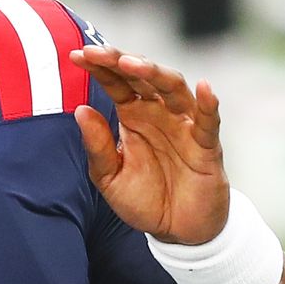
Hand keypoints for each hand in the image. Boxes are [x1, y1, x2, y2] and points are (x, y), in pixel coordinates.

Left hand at [69, 45, 229, 244]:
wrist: (176, 231)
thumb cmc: (143, 199)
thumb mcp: (110, 177)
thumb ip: (97, 147)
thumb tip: (80, 110)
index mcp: (133, 115)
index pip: (116, 82)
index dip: (99, 66)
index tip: (76, 54)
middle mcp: (158, 112)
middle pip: (142, 76)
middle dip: (120, 61)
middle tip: (98, 52)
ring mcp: (183, 125)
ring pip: (173, 88)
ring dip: (154, 72)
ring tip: (131, 63)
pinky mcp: (206, 145)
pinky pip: (208, 120)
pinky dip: (209, 103)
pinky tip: (205, 87)